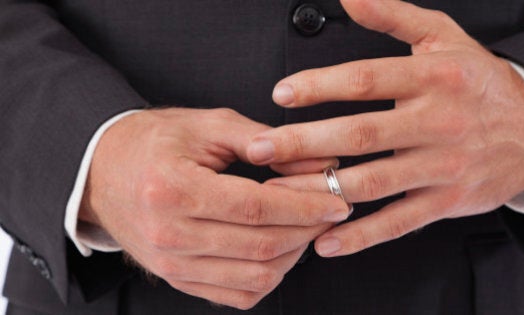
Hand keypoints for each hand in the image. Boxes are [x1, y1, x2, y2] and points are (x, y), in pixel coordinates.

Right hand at [80, 108, 348, 309]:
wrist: (101, 172)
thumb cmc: (154, 142)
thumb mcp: (207, 126)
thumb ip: (264, 140)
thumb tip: (319, 161)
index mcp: (174, 189)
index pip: (256, 207)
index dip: (305, 206)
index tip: (338, 201)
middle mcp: (170, 234)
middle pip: (261, 245)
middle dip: (309, 229)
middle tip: (332, 211)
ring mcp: (171, 264)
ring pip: (255, 276)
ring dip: (294, 255)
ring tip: (307, 228)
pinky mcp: (177, 279)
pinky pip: (237, 295)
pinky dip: (269, 276)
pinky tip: (280, 250)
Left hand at [247, 0, 523, 256]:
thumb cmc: (479, 81)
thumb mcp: (444, 37)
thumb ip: (394, 15)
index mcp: (434, 77)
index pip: (367, 79)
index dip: (320, 86)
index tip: (281, 94)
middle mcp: (438, 122)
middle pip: (361, 135)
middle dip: (304, 143)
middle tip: (260, 149)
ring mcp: (443, 166)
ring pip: (374, 182)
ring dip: (322, 190)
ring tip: (278, 193)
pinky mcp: (447, 201)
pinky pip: (399, 222)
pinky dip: (361, 235)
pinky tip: (325, 240)